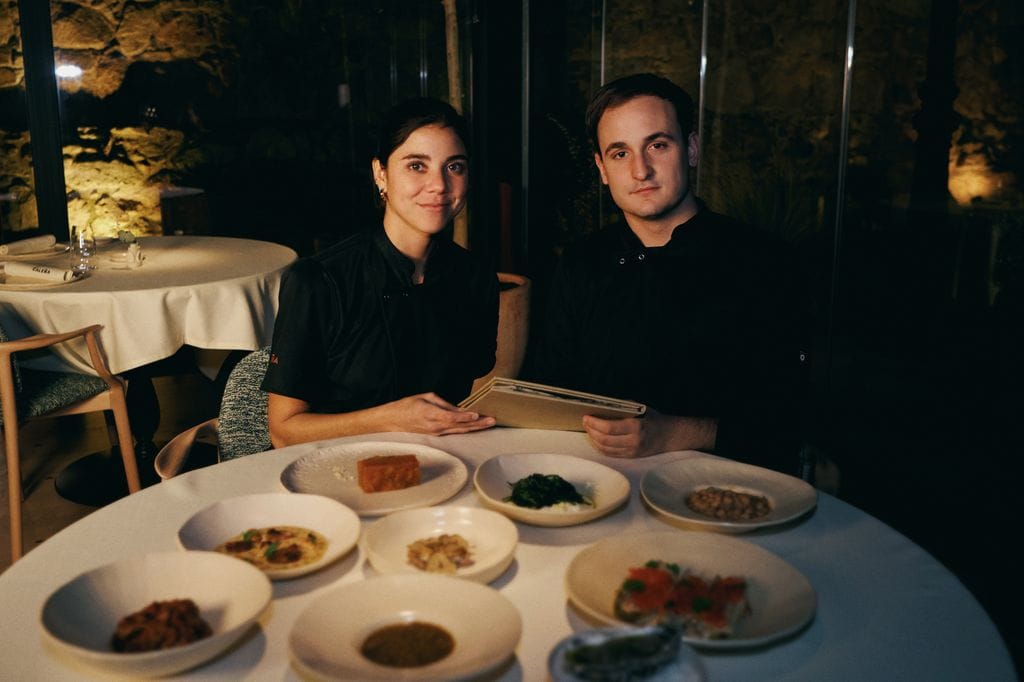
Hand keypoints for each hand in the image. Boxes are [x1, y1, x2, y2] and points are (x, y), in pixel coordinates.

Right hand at [387, 392, 495, 435]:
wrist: (393, 421)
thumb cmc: (408, 405)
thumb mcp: (426, 397)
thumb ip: (443, 404)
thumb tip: (459, 409)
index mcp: (430, 414)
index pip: (451, 417)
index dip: (464, 416)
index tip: (476, 414)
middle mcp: (435, 426)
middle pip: (460, 426)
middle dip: (477, 423)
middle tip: (492, 420)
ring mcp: (436, 433)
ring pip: (459, 431)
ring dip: (475, 427)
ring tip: (489, 424)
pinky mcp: (437, 435)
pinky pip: (454, 432)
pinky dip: (466, 429)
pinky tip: (477, 426)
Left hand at [582, 408, 715, 457]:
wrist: (671, 436)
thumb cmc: (655, 419)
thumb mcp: (642, 409)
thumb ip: (624, 407)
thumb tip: (603, 405)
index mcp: (636, 427)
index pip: (609, 427)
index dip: (595, 423)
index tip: (587, 417)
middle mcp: (634, 441)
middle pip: (605, 439)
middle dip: (591, 430)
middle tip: (585, 422)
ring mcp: (632, 451)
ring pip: (606, 448)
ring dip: (594, 439)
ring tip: (588, 429)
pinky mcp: (632, 457)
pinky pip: (611, 454)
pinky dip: (601, 446)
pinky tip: (596, 438)